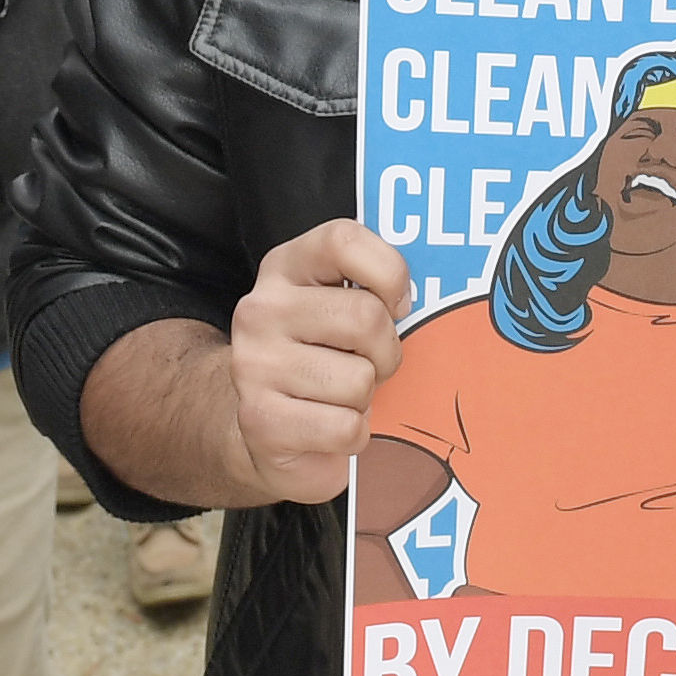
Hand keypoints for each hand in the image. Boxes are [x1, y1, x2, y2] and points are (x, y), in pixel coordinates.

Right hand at [225, 222, 411, 505]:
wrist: (268, 430)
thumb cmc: (323, 359)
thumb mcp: (339, 308)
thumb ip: (372, 290)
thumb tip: (420, 303)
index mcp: (285, 267)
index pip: (344, 240)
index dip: (389, 272)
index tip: (397, 304)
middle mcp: (261, 309)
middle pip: (365, 317)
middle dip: (386, 352)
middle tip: (371, 364)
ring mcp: (254, 365)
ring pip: (358, 380)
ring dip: (364, 398)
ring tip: (341, 397)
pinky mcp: (260, 421)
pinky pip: (346, 428)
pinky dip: (352, 434)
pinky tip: (329, 427)